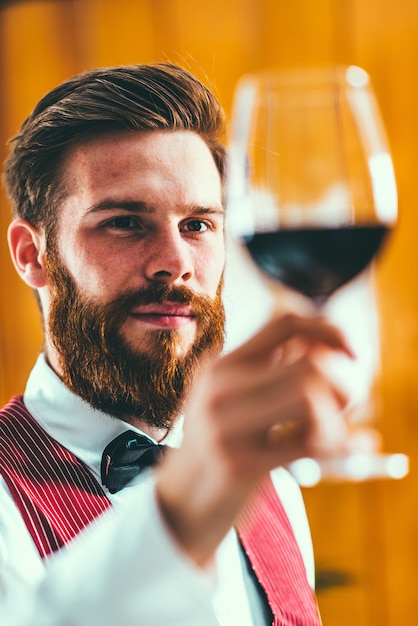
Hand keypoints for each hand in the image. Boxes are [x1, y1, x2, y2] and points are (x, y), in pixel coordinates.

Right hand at [156, 313, 354, 566]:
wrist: (179, 503)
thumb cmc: (218, 448)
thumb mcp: (230, 399)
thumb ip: (267, 371)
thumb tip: (324, 348)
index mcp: (222, 365)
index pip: (285, 323)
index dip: (329, 331)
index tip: (352, 355)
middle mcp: (220, 387)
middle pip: (309, 362)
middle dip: (343, 385)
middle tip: (345, 409)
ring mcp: (225, 425)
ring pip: (310, 393)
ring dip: (336, 417)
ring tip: (330, 434)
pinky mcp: (238, 463)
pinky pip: (306, 443)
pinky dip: (334, 446)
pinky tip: (330, 450)